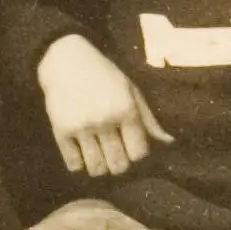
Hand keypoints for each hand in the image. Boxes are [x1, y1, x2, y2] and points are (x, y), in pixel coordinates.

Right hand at [37, 35, 170, 177]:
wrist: (65, 60)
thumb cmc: (103, 75)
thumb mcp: (131, 91)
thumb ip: (148, 119)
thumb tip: (169, 142)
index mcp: (126, 110)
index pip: (138, 153)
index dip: (136, 154)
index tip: (129, 147)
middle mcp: (105, 120)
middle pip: (118, 165)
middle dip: (118, 165)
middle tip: (113, 156)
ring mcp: (82, 126)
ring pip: (96, 168)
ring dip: (99, 168)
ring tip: (97, 158)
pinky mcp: (61, 130)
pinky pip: (73, 163)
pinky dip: (78, 164)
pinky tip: (80, 154)